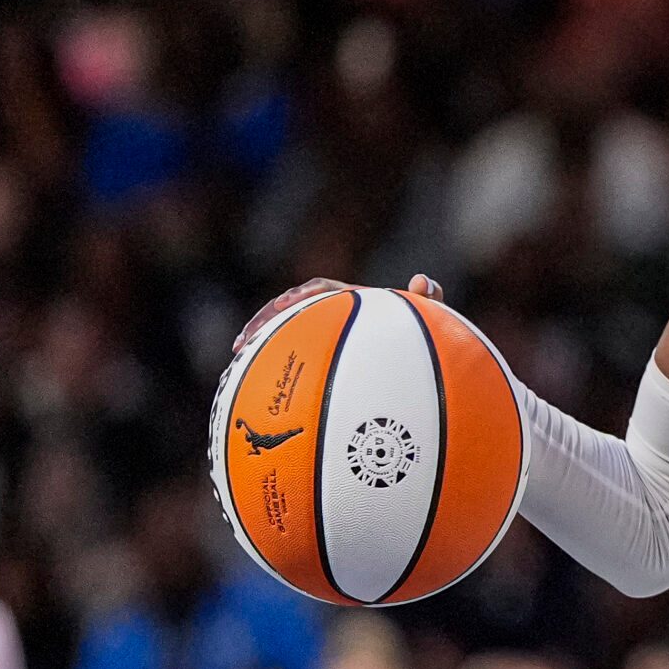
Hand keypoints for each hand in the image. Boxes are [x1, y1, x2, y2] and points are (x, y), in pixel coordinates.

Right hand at [234, 272, 442, 352]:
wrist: (422, 365)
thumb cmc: (426, 339)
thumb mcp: (431, 319)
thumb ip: (430, 297)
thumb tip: (422, 279)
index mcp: (354, 301)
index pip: (323, 289)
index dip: (302, 295)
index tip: (288, 304)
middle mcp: (334, 316)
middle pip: (290, 313)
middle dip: (263, 322)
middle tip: (244, 341)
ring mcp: (324, 337)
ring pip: (283, 336)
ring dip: (259, 345)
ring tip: (237, 361)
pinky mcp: (318, 358)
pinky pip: (291, 359)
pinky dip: (272, 368)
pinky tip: (256, 390)